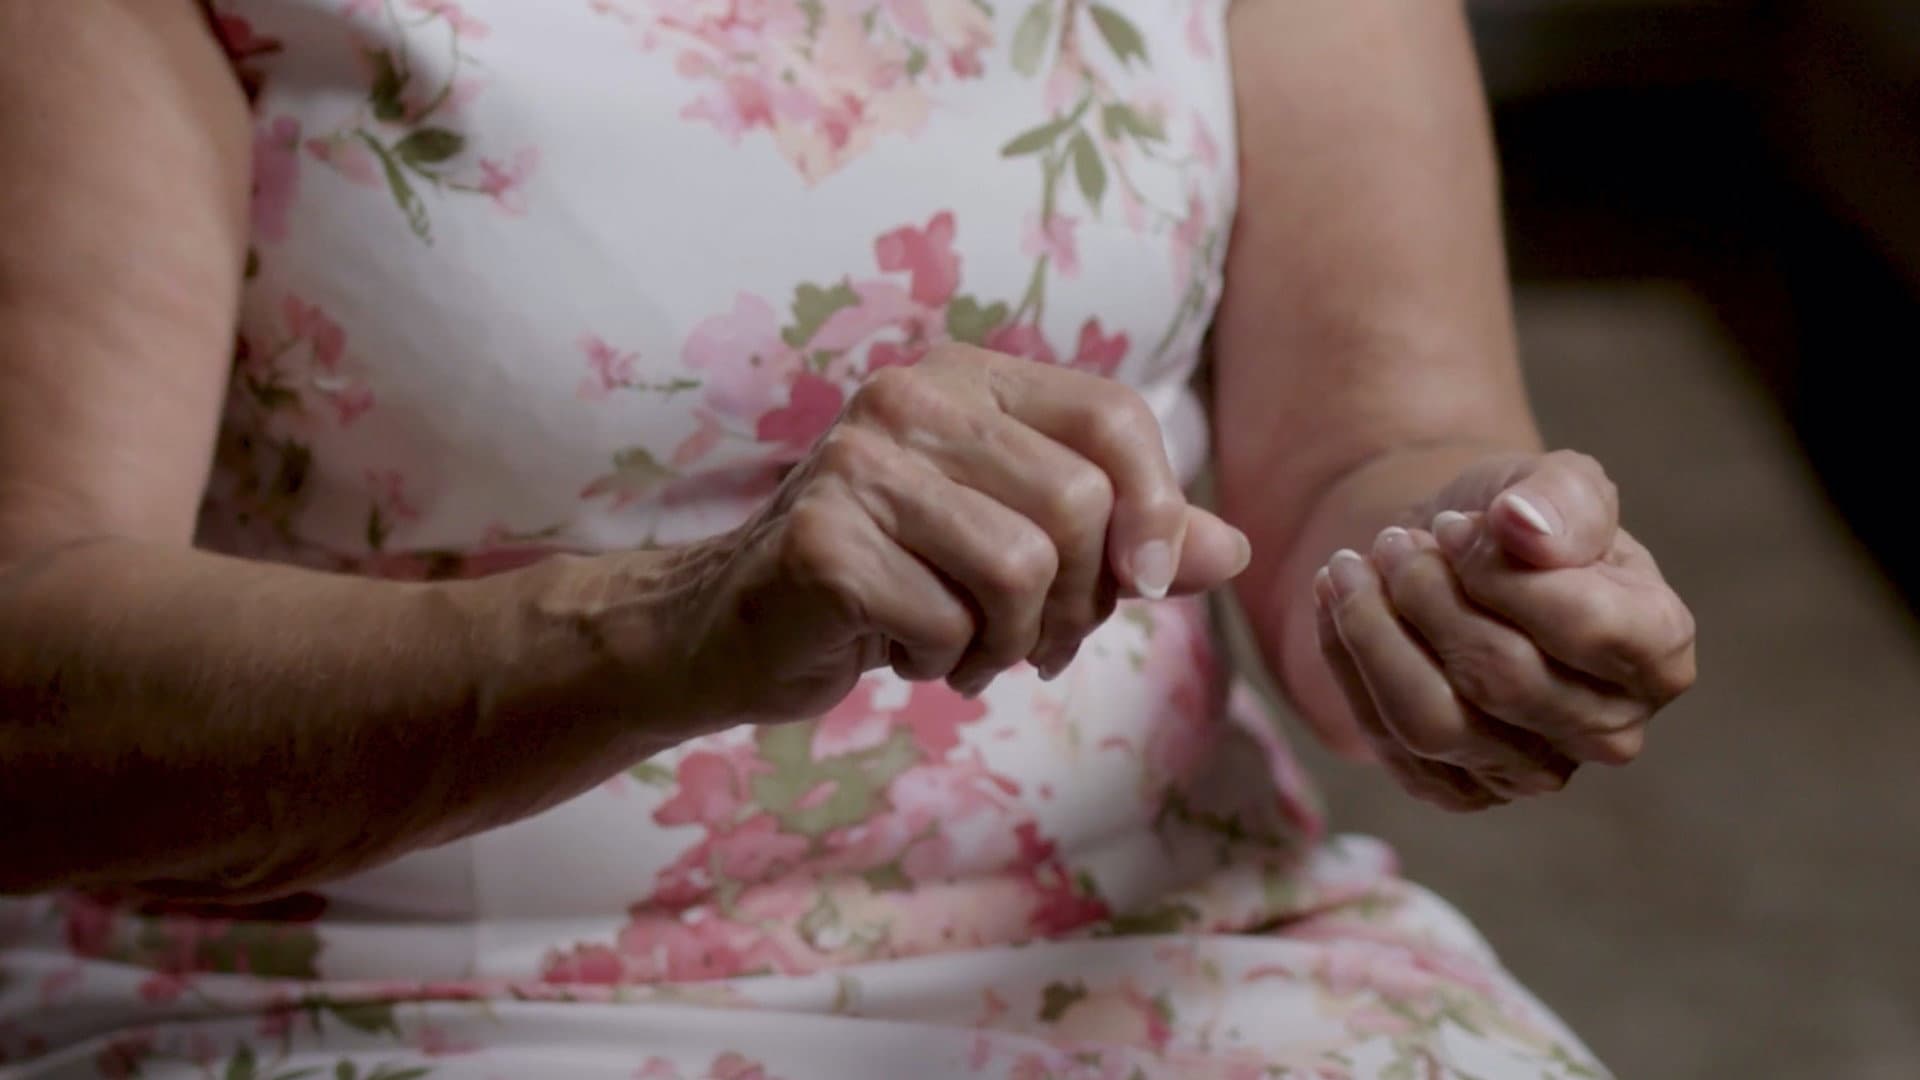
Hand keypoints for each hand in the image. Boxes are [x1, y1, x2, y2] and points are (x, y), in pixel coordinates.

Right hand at [676, 345, 1251, 725]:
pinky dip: (941, 662)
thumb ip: (1125, 545)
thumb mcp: (1021, 553)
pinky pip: (947, 623)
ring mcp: (856, 463)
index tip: (1143, 585)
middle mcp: (911, 399)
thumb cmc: (892, 583)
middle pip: (1078, 504)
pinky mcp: (818, 539)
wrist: (733, 628)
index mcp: (970, 380)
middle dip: (1077, 604)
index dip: (1158, 505)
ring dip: (1009, 644)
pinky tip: (897, 650)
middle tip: (1032, 641)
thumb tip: (1233, 552)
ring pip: (1021, 570)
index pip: (1113, 416)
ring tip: (963, 648)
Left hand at [1312, 451, 1696, 809]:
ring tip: (1347, 568)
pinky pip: (1386, 743)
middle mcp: (1610, 729)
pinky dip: (1348, 664)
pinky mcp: (1460, 790)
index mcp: (1657, 650)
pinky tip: (1335, 607)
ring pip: (1434, 723)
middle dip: (1427, 598)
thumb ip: (1561, 497)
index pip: (1587, 626)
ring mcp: (1533, 770)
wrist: (1451, 561)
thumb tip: (1523, 528)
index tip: (1452, 526)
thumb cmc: (1517, 524)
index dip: (1502, 573)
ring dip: (1374, 636)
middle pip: (1502, 678)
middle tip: (1391, 544)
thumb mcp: (1552, 482)